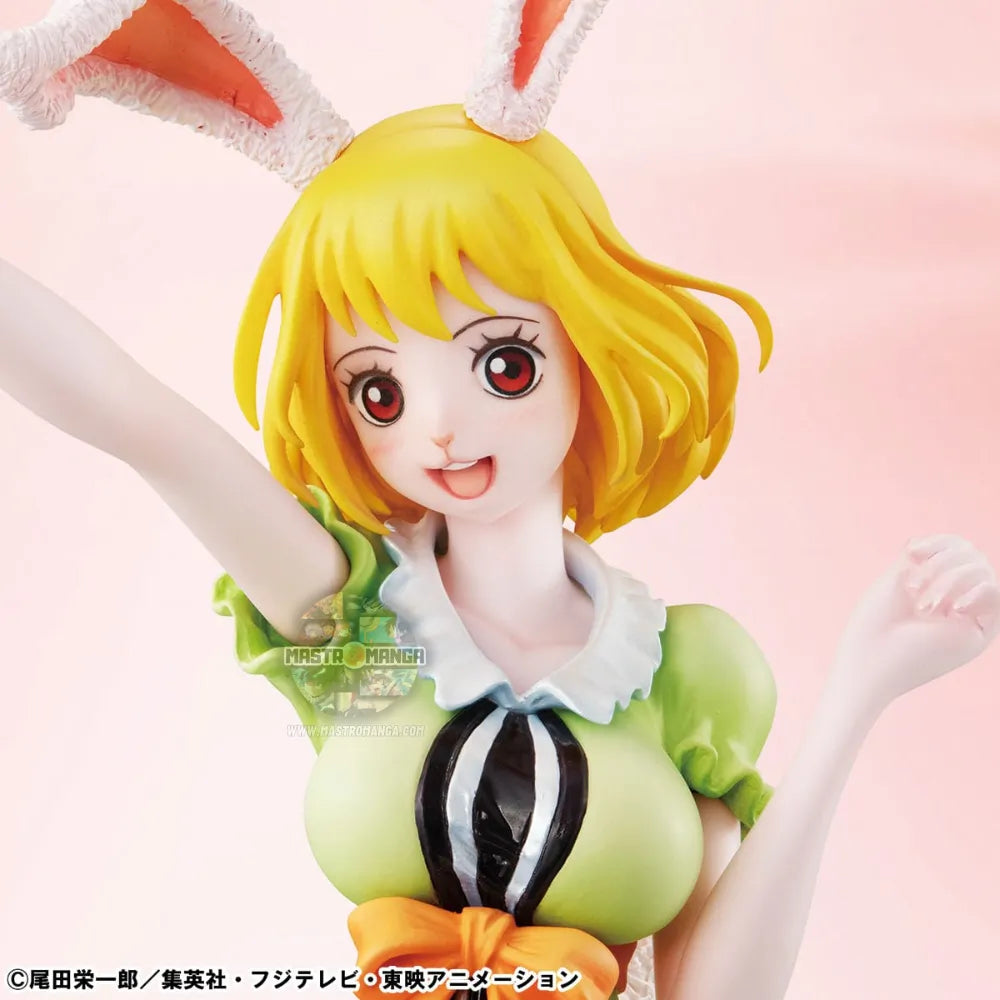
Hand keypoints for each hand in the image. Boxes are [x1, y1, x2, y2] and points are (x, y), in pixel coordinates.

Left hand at [830, 535, 999, 712]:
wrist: (873, 659)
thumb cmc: (876, 622)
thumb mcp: (900, 576)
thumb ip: (927, 556)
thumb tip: (938, 541)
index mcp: (939, 584)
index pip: (957, 548)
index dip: (939, 542)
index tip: (910, 551)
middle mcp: (958, 598)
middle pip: (972, 555)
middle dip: (940, 563)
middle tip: (911, 588)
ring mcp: (971, 614)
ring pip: (983, 570)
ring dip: (949, 579)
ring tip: (923, 606)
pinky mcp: (982, 632)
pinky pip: (997, 593)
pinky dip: (977, 591)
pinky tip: (953, 608)